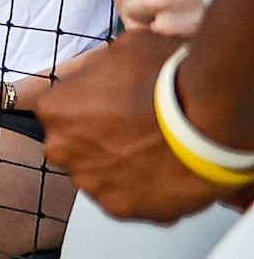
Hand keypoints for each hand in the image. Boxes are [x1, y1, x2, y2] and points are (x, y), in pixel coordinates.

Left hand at [40, 32, 246, 223]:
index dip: (90, 108)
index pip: (61, 111)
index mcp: (54, 109)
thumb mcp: (119, 51)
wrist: (205, 117)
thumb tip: (97, 72)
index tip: (114, 108)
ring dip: (121, 166)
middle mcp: (61, 149)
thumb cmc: (165, 79)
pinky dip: (143, 190)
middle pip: (75, 146)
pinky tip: (165, 172)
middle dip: (100, 140)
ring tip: (155, 152)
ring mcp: (89, 182)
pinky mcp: (119, 208)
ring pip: (99, 174)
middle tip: (136, 131)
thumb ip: (94, 68)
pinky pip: (127, 198)